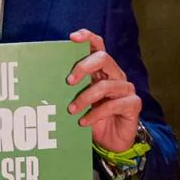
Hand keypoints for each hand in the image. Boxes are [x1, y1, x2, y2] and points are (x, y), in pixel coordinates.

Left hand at [67, 28, 141, 152]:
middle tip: (68, 81)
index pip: (98, 45)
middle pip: (103, 58)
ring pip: (105, 85)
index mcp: (102, 70)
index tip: (72, 37)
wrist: (111, 142)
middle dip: (83, 67)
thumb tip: (46, 80)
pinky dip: (95, 114)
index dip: (87, 37)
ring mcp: (126, 89)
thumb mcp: (78, 101)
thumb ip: (71, 89)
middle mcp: (115, 75)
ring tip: (71, 110)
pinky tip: (83, 122)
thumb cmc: (92, 117)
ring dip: (85, 98)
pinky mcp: (133, 104)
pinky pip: (112, 105)